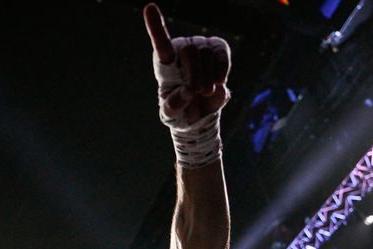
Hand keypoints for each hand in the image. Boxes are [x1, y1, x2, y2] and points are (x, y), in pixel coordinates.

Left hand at [144, 3, 230, 126]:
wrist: (200, 112)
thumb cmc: (180, 110)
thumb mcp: (171, 114)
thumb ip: (173, 106)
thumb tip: (186, 93)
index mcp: (164, 62)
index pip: (160, 42)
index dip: (155, 25)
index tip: (150, 8)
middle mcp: (181, 48)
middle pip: (190, 51)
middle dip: (195, 75)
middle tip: (195, 92)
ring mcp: (201, 46)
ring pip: (207, 53)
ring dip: (208, 77)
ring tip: (205, 91)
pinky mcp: (218, 49)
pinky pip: (222, 53)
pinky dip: (222, 70)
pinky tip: (218, 82)